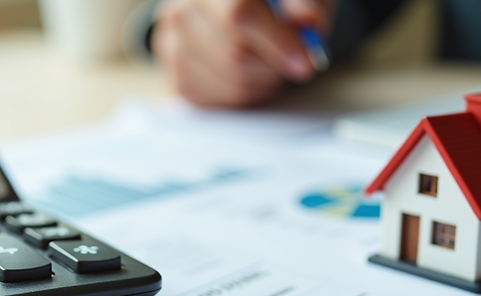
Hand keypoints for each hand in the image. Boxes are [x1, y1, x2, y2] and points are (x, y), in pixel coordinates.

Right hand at [152, 0, 332, 106]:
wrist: (229, 11)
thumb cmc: (270, 3)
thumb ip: (305, 2)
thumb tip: (307, 22)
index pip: (239, 13)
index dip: (276, 41)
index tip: (304, 62)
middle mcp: (183, 8)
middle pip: (234, 54)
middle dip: (273, 66)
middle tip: (291, 59)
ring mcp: (172, 43)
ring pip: (230, 82)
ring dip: (262, 81)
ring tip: (267, 62)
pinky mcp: (175, 75)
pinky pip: (219, 101)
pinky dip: (244, 94)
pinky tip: (248, 73)